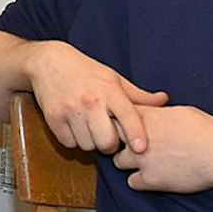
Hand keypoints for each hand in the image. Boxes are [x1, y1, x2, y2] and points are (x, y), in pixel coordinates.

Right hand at [26, 42, 168, 153]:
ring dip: (91, 142)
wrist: (48, 62)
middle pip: (106, 141)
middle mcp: (90, 101)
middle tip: (109, 137)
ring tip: (89, 128)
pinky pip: (69, 143)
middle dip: (110, 145)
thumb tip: (164, 100)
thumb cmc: (85, 71)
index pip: (127, 115)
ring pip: (88, 145)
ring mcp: (70, 110)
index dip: (135, 134)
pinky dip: (73, 140)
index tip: (141, 148)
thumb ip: (138, 95)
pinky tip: (75, 127)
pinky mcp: (53, 118)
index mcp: (109, 90)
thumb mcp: (114, 78)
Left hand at [113, 105, 212, 193]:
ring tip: (143, 162)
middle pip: (111, 137)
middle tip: (130, 144)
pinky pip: (131, 182)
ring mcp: (141, 160)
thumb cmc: (208, 132)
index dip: (122, 120)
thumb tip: (155, 115)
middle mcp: (138, 137)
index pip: (118, 114)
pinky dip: (140, 181)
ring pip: (117, 161)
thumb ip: (160, 114)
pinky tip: (151, 177)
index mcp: (147, 117)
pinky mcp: (149, 180)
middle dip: (119, 140)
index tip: (128, 125)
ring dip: (127, 162)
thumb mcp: (182, 112)